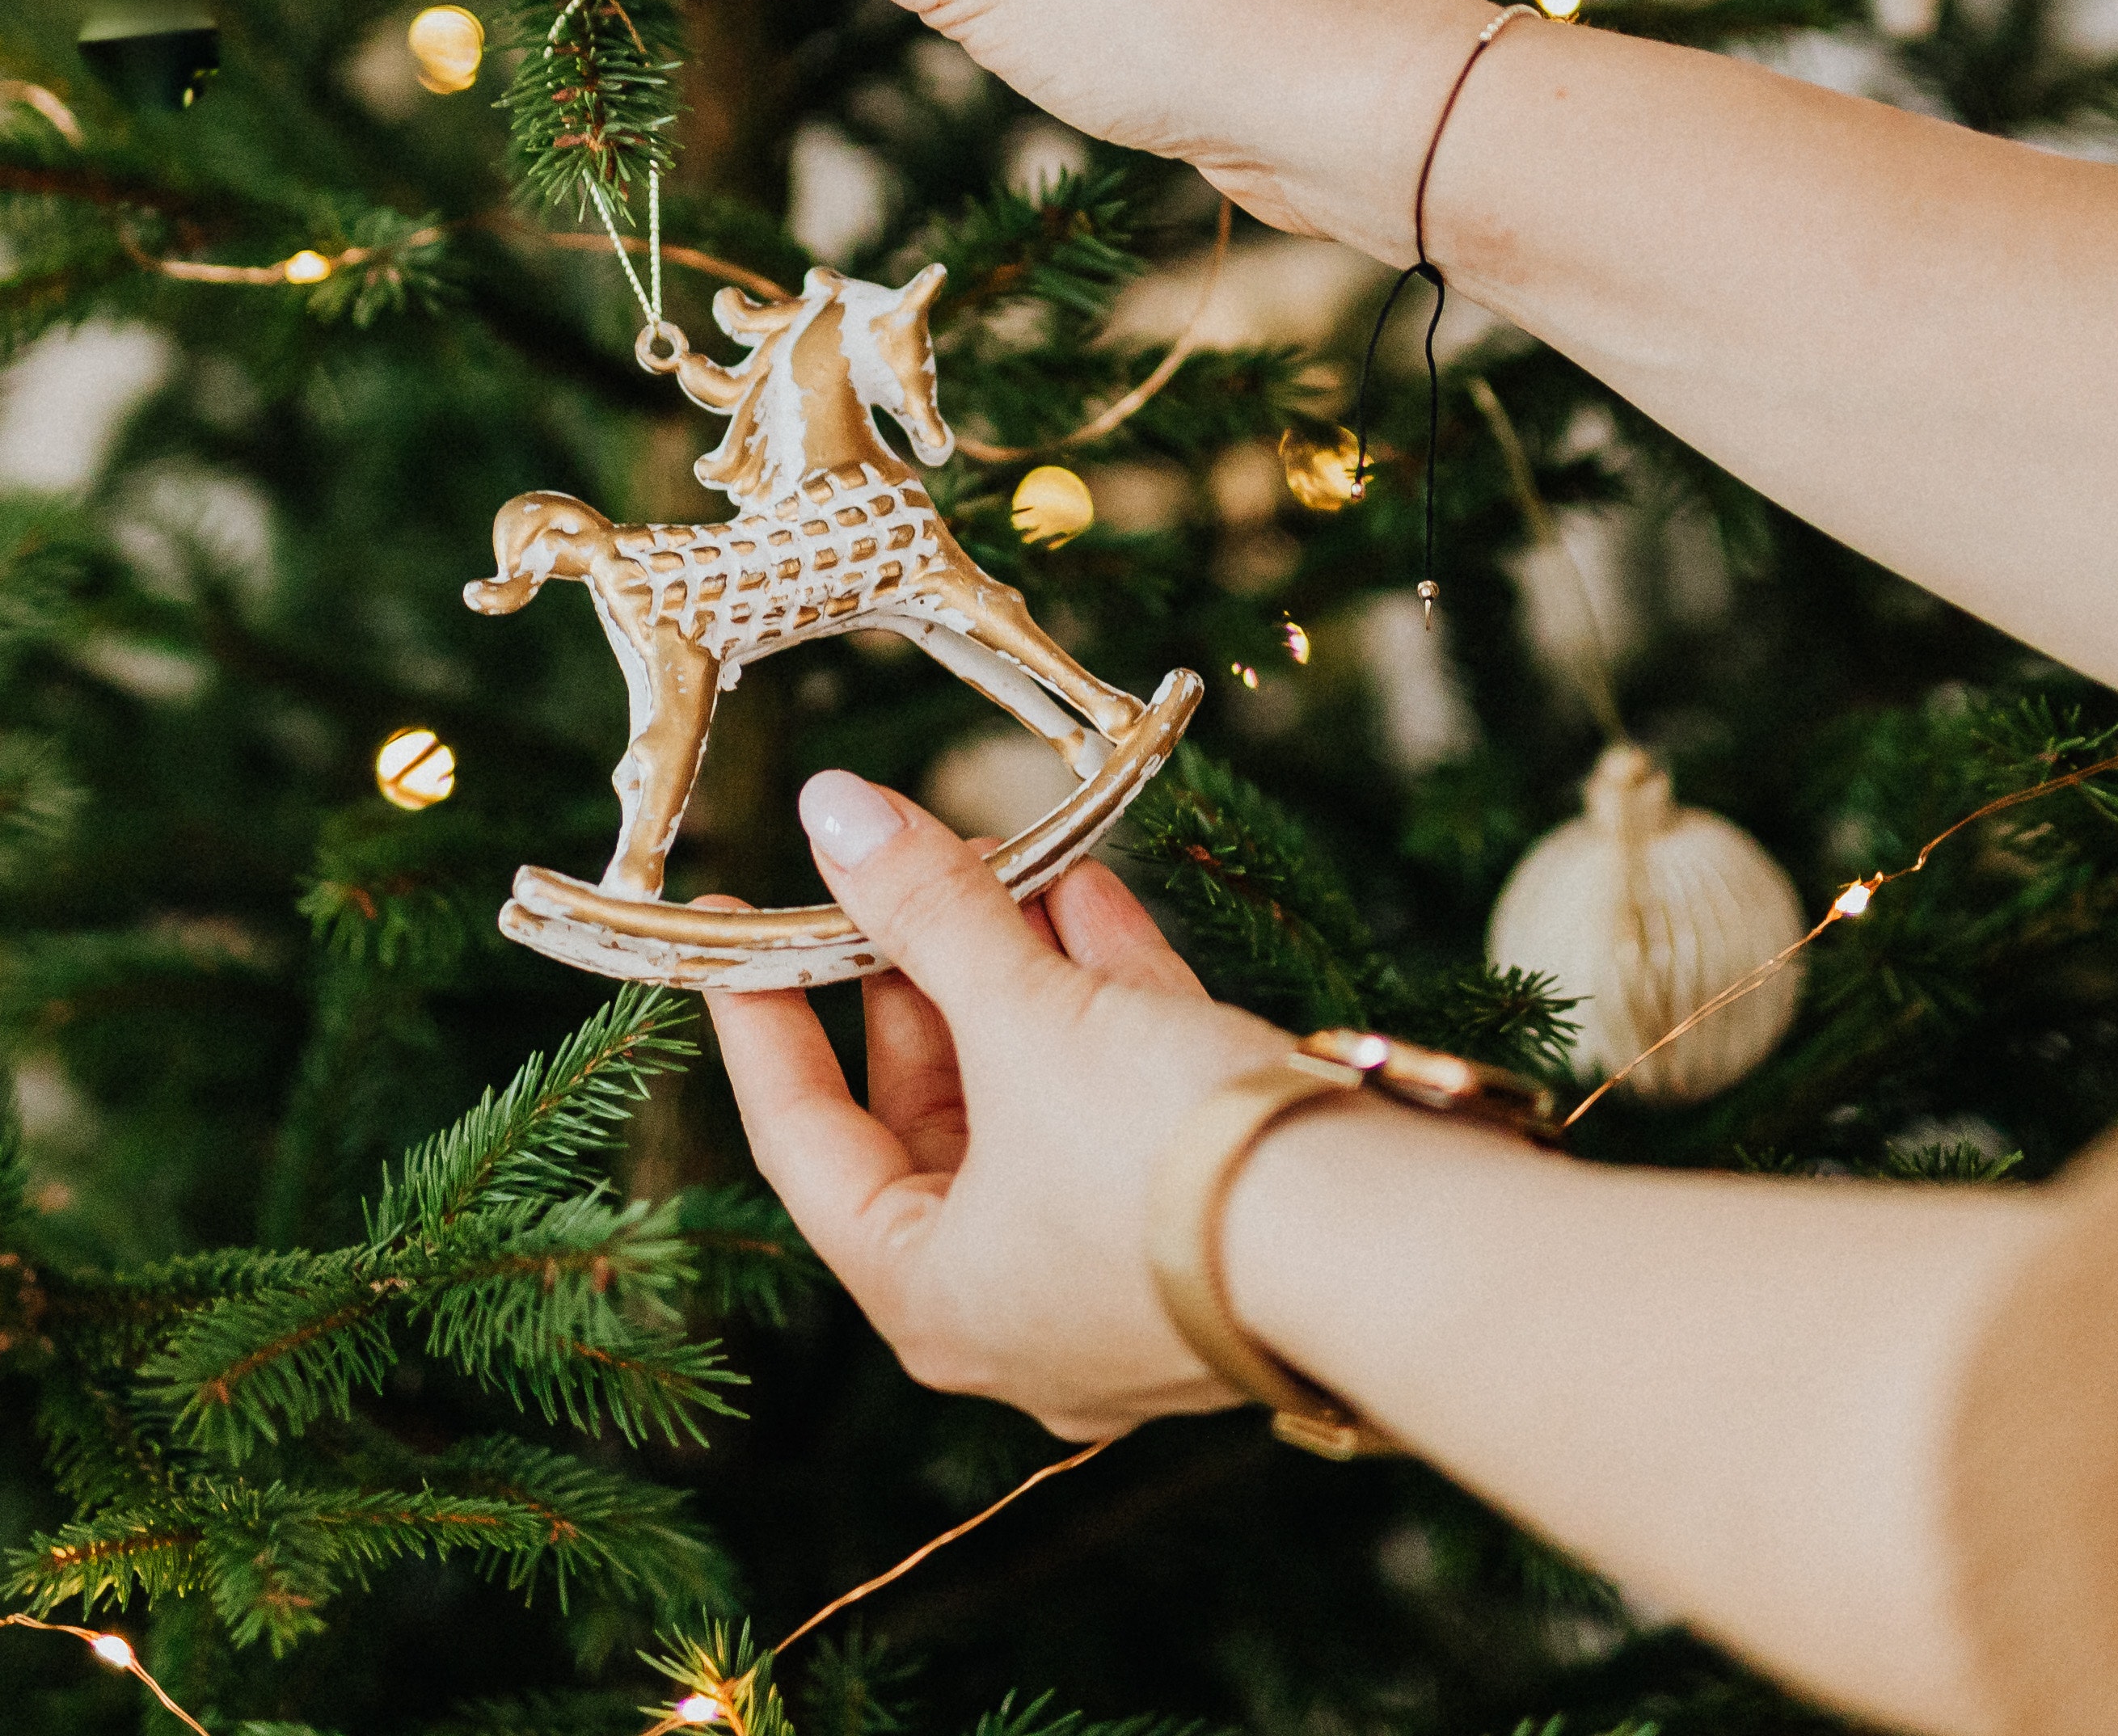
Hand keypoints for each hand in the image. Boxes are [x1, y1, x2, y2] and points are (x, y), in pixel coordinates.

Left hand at [707, 768, 1304, 1435]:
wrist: (1381, 1241)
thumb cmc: (1164, 1161)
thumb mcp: (1027, 1017)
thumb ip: (927, 909)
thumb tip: (834, 809)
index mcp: (932, 1298)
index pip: (805, 1143)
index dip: (764, 1021)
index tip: (737, 928)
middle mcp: (1019, 1307)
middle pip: (932, 1117)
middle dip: (922, 977)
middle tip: (902, 868)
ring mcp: (1123, 1272)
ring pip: (1039, 1101)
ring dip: (1018, 972)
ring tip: (1000, 858)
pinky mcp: (1215, 1222)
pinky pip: (1131, 1104)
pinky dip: (1106, 1002)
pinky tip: (1092, 898)